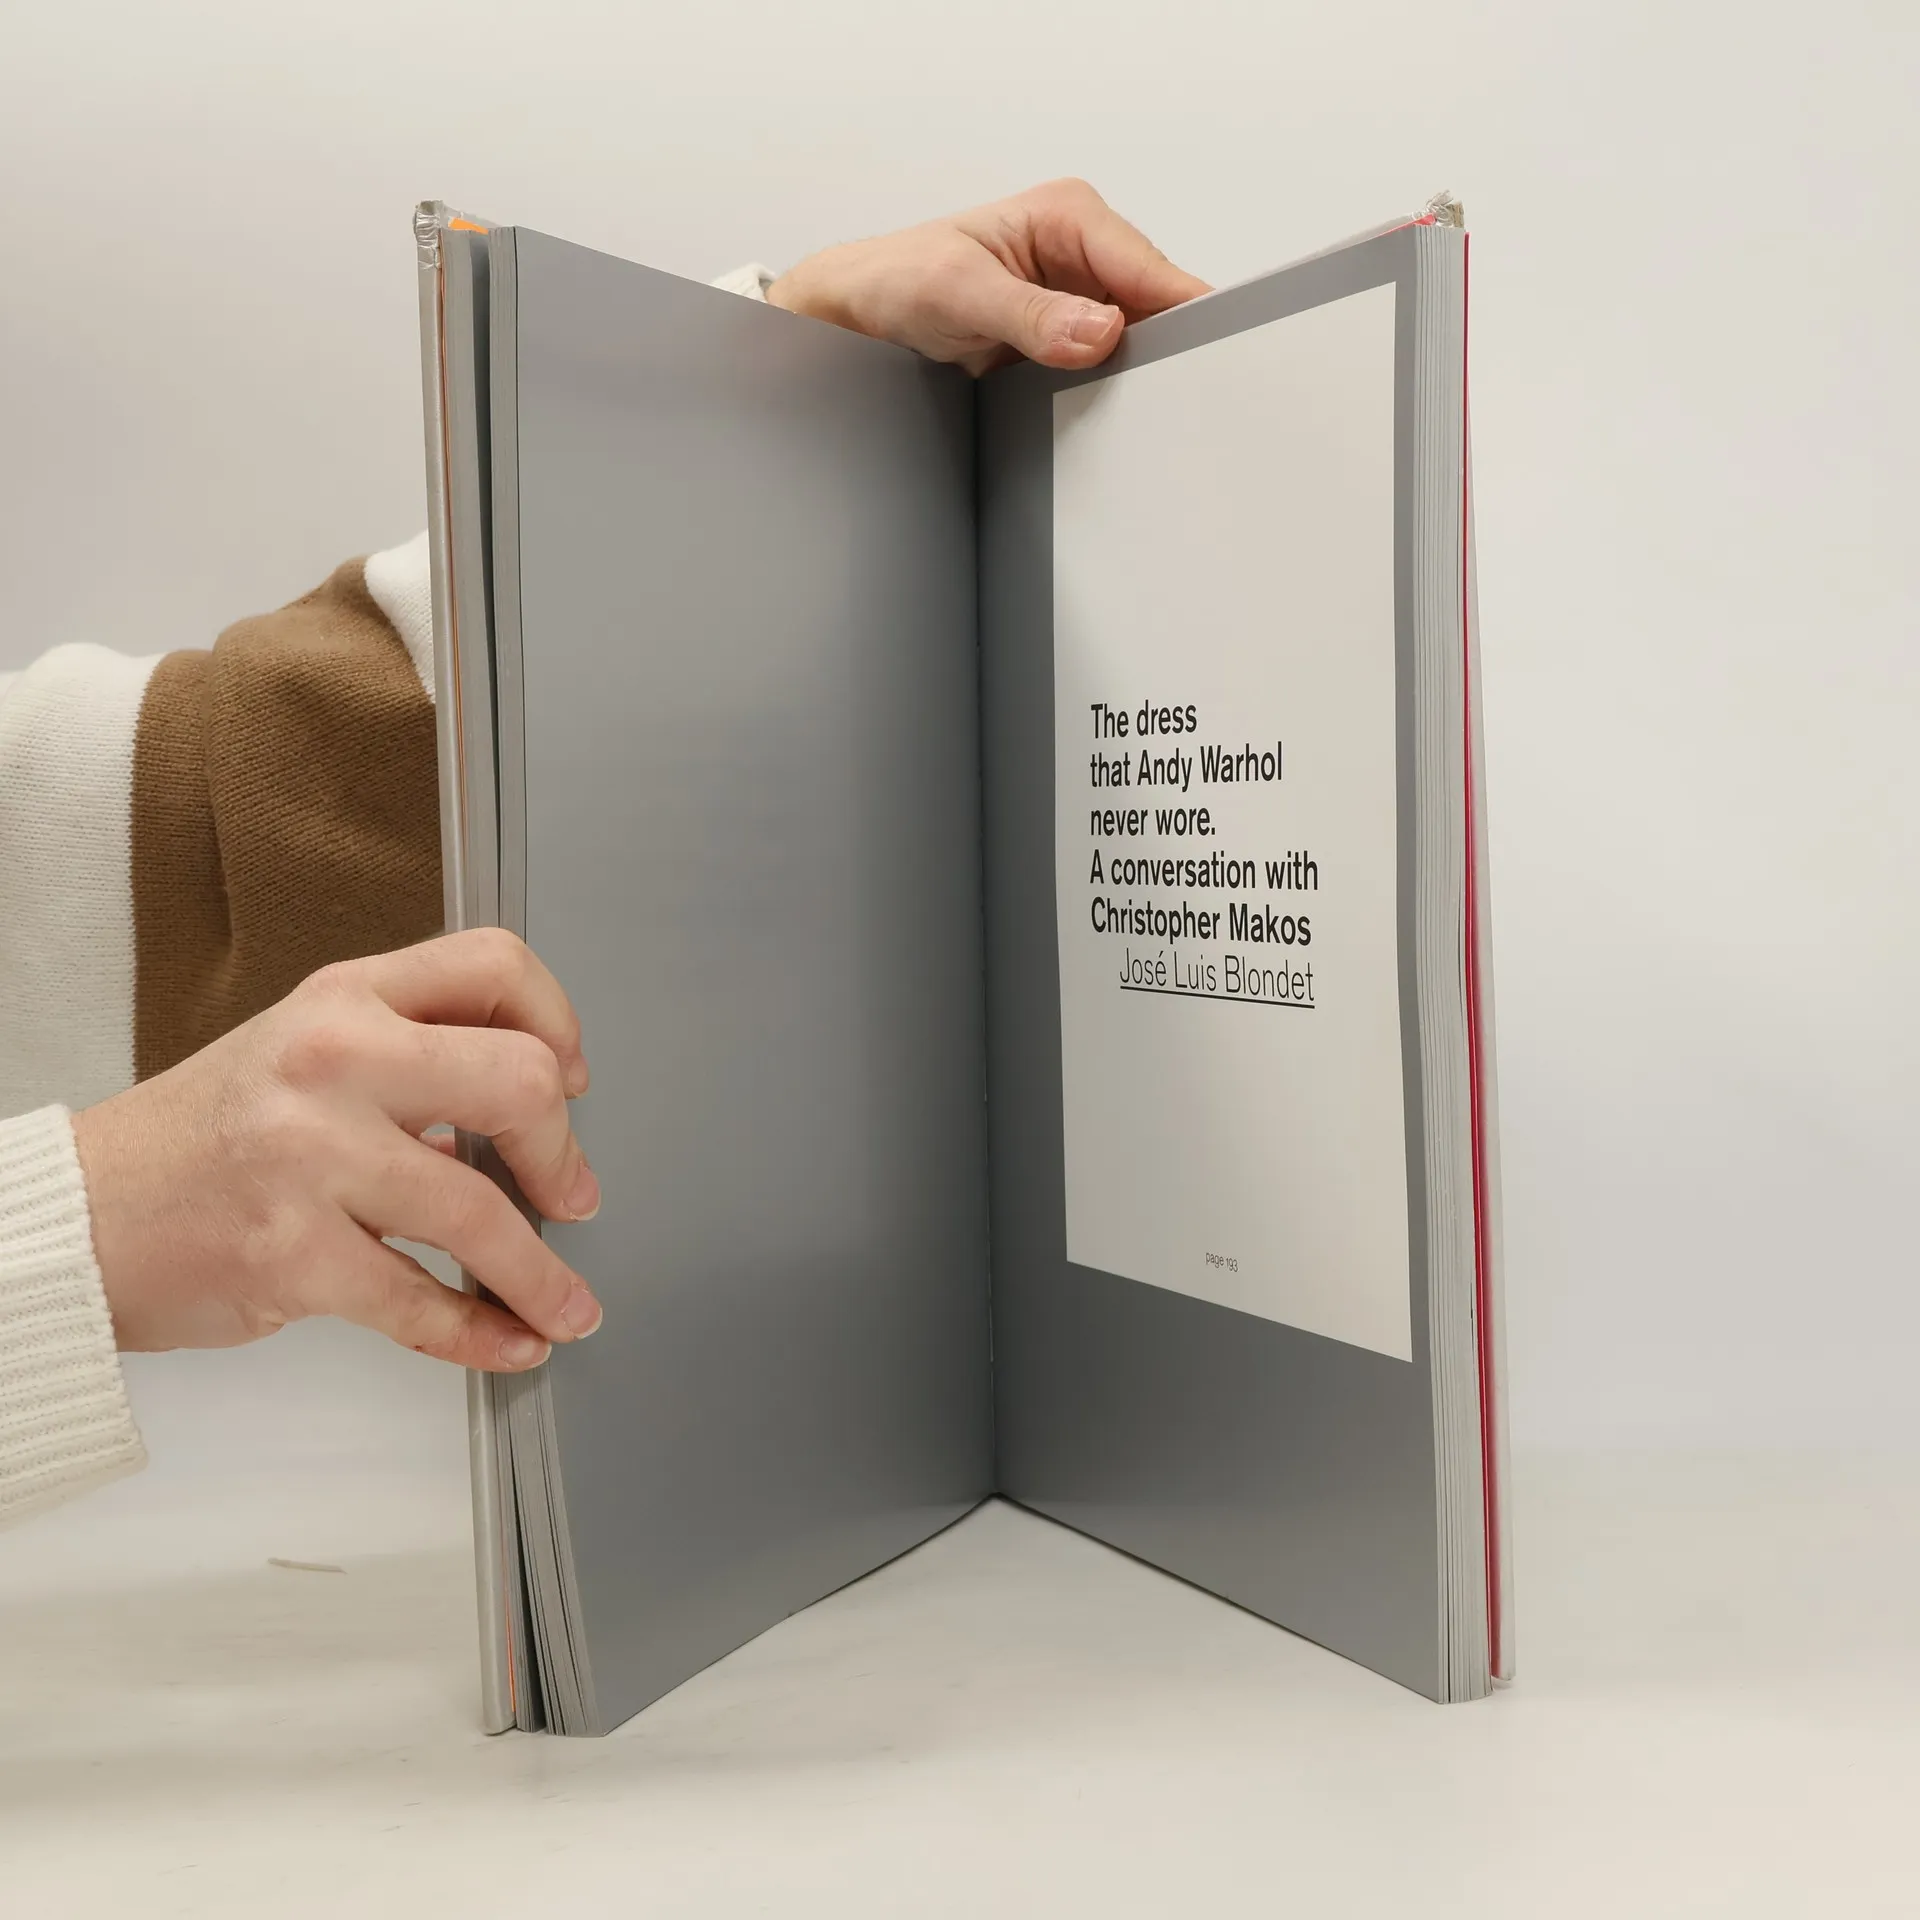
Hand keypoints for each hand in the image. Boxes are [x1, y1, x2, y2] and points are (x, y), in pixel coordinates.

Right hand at [71, 929, 603, 1372]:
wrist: (78, 1219)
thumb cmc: (204, 1138)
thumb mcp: (303, 1050)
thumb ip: (407, 1056)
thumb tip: (526, 1109)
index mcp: (344, 1000)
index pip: (492, 966)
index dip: (557, 1022)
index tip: (570, 1079)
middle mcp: (334, 1063)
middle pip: (517, 1080)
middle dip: (561, 1154)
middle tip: (570, 1195)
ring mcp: (312, 1158)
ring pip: (479, 1213)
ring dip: (542, 1276)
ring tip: (566, 1304)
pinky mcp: (294, 1254)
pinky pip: (421, 1303)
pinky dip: (482, 1333)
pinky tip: (509, 1342)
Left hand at [767, 177, 1209, 375]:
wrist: (861, 312)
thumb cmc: (898, 280)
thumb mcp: (960, 293)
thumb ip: (1032, 316)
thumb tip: (1100, 330)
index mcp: (1070, 215)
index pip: (1151, 269)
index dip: (1183, 315)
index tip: (1200, 360)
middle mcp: (1083, 250)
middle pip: (1156, 307)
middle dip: (1159, 352)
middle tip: (1153, 401)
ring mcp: (1079, 295)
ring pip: (1139, 341)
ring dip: (1132, 376)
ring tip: (1118, 408)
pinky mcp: (1068, 335)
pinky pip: (1110, 365)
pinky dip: (1109, 389)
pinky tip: (1097, 408)